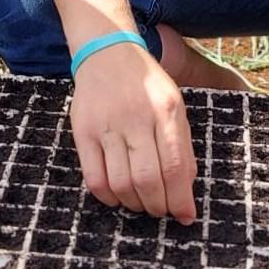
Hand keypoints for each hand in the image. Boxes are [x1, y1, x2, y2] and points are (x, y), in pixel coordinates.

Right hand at [70, 43, 196, 220]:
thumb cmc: (146, 84)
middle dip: (158, 206)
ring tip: (140, 202)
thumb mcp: (174, 104)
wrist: (107, 52)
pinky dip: (107, 197)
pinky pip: (94, 177)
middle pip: (147, 180)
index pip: (174, 166)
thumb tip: (186, 192)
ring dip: (134, 204)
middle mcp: (136, 117)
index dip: (180, 199)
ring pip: (121, 183)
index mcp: (165, 110)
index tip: (184, 216)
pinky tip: (117, 195)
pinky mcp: (83, 130)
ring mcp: (106, 124)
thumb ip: (182, 145)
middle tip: (161, 210)